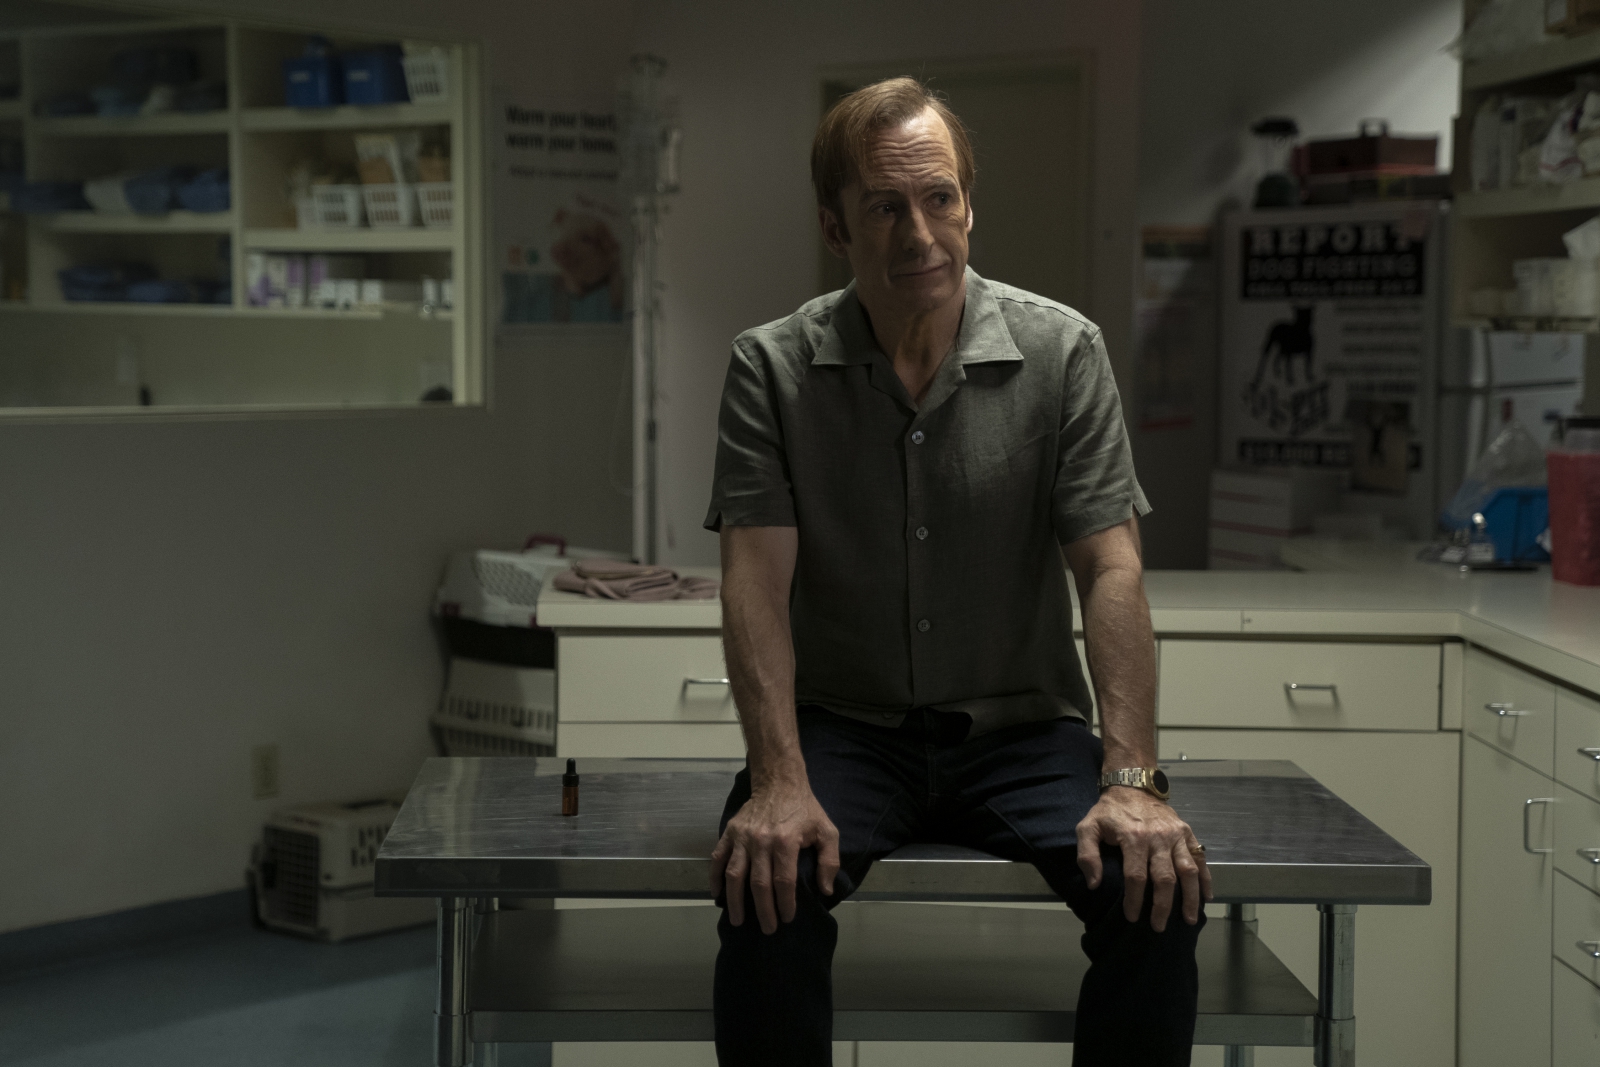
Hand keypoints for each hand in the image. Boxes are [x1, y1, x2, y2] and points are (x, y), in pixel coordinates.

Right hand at [710, 777, 840, 934]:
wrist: (778, 781)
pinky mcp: (729, 833)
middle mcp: (761, 840)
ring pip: (734, 875)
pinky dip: (715, 879)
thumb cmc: (804, 809)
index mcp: (786, 841)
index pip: (783, 881)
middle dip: (763, 910)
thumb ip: (829, 861)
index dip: (785, 903)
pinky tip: (718, 896)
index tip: (787, 918)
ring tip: (738, 920)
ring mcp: (742, 837)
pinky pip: (718, 859)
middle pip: (759, 884)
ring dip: (735, 901)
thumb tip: (825, 890)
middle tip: (768, 929)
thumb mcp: (827, 830)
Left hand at [1076, 787, 1212, 931]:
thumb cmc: (1109, 811)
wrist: (1132, 784)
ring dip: (1190, 897)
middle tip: (1159, 927)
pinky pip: (1199, 858)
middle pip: (1164, 878)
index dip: (1134, 900)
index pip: (1136, 876)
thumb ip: (1087, 855)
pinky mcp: (1186, 832)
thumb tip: (1094, 884)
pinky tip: (1207, 897)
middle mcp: (1158, 838)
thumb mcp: (1088, 827)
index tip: (1132, 917)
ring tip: (1189, 920)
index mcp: (1133, 838)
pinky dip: (1206, 878)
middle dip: (1163, 906)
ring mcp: (1176, 835)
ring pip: (1188, 871)